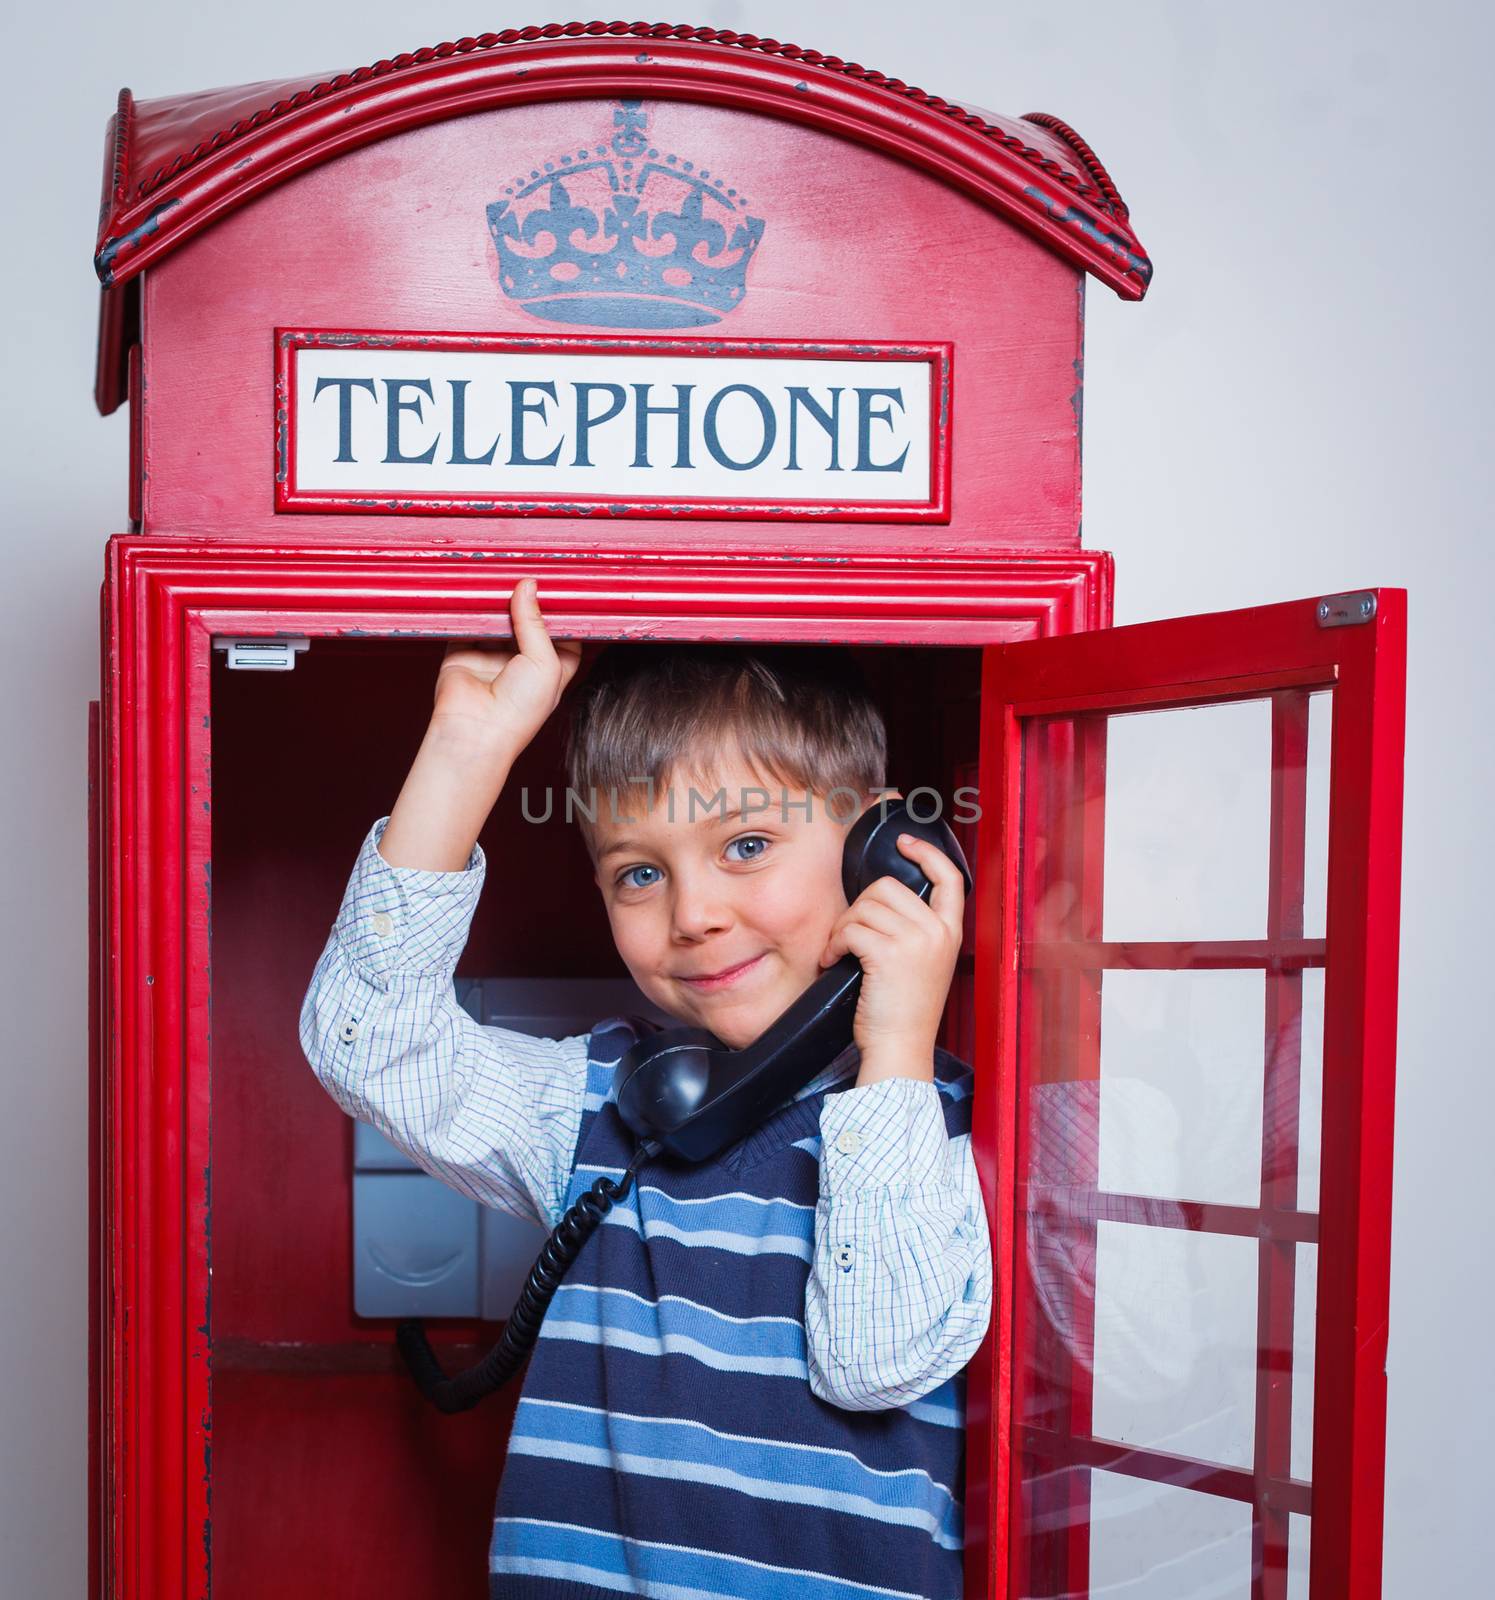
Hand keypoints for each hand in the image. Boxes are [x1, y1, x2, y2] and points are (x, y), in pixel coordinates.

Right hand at [430, 578, 582, 758]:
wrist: (474, 732)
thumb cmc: (520, 710)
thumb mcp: (544, 663)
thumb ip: (536, 622)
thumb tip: (528, 586)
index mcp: (551, 670)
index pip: (562, 634)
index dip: (561, 612)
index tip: (562, 585)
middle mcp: (522, 662)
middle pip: (528, 621)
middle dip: (529, 599)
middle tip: (530, 570)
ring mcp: (492, 656)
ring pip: (498, 619)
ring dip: (500, 600)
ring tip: (504, 574)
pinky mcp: (463, 651)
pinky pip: (467, 623)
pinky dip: (471, 607)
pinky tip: (479, 589)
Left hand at [817, 828, 965, 1081]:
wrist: (901, 1048)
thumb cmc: (904, 1012)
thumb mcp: (925, 964)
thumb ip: (915, 930)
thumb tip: (878, 899)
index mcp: (950, 933)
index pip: (950, 878)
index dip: (927, 853)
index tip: (905, 842)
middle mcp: (938, 932)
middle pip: (888, 887)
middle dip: (858, 908)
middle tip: (848, 937)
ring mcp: (916, 941)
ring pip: (864, 907)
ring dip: (841, 928)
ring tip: (838, 953)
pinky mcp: (889, 953)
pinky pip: (850, 929)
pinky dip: (832, 944)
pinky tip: (831, 962)